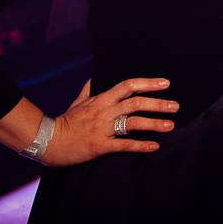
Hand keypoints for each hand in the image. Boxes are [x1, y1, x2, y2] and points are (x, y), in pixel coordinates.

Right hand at [41, 77, 178, 166]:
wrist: (47, 140)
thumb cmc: (64, 121)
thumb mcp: (76, 102)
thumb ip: (87, 90)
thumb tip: (93, 78)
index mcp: (101, 99)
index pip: (128, 86)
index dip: (148, 83)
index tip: (166, 83)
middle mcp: (104, 111)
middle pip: (136, 103)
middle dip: (158, 103)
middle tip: (175, 106)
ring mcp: (102, 128)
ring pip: (133, 123)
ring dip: (154, 123)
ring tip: (170, 125)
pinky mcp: (99, 145)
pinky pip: (123, 144)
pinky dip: (140, 145)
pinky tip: (154, 146)